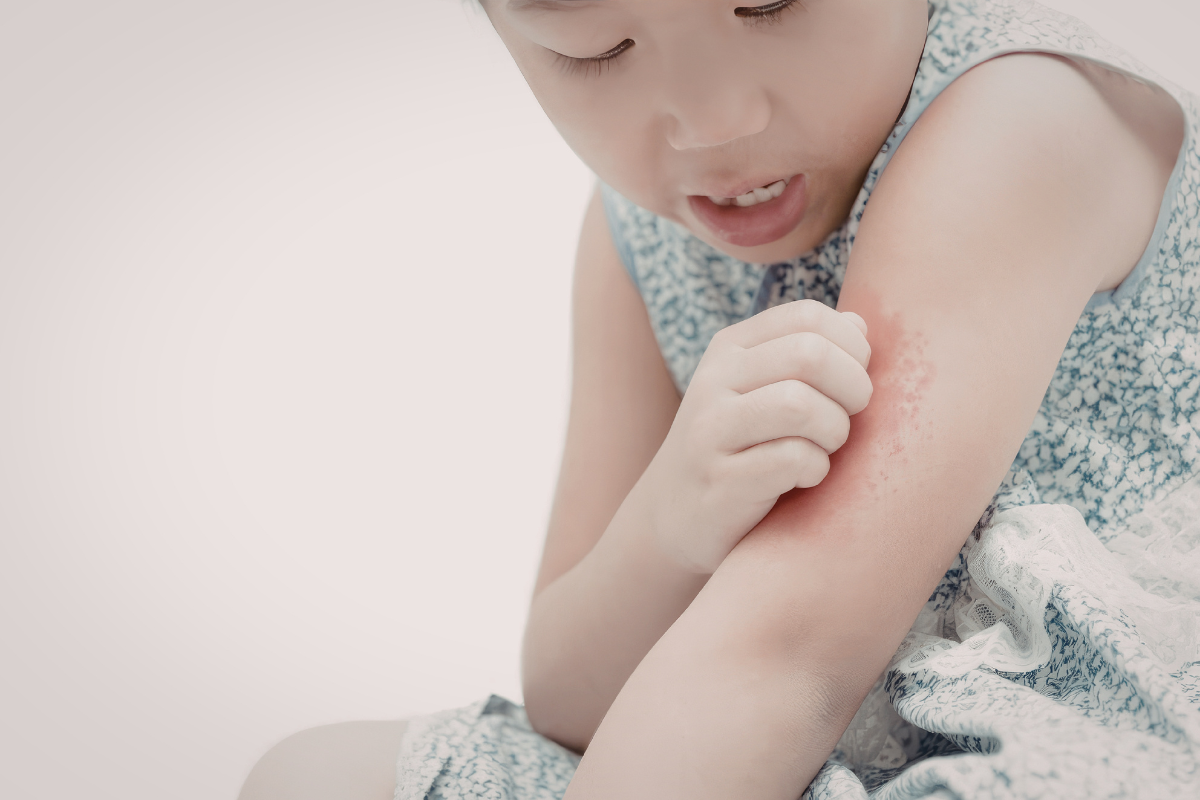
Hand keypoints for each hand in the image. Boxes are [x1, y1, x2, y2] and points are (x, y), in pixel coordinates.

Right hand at [635, 300, 871, 573]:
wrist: (674, 515)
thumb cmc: (739, 448)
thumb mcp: (761, 389)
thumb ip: (807, 354)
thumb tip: (859, 325)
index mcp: (729, 348)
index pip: (807, 317)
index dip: (851, 346)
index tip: (853, 379)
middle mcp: (714, 380)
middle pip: (810, 354)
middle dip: (852, 387)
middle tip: (850, 417)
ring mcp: (711, 430)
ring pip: (800, 405)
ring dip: (834, 431)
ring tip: (825, 449)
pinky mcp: (720, 480)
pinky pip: (793, 459)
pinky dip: (816, 470)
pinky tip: (804, 478)